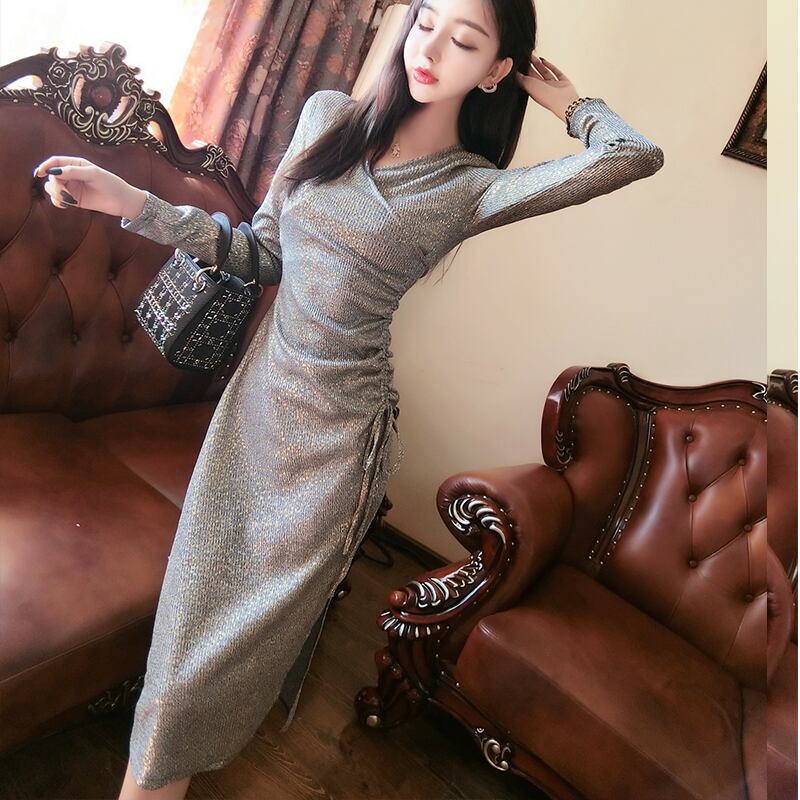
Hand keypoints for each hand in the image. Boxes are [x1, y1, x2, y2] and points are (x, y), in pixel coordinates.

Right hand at [31, 156, 145, 218]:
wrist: (122, 201)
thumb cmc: (110, 183)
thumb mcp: (93, 174)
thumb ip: (74, 172)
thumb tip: (54, 171)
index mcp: (76, 164)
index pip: (55, 162)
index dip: (45, 166)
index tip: (39, 173)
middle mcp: (72, 175)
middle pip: (52, 176)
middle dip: (55, 185)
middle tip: (65, 194)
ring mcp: (72, 187)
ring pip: (52, 187)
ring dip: (56, 194)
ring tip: (68, 200)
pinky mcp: (74, 200)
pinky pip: (58, 199)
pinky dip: (58, 202)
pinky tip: (65, 204)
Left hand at [515, 53, 579, 120]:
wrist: (563, 101)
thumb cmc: (546, 96)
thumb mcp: (528, 85)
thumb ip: (520, 78)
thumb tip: (513, 73)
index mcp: (534, 91)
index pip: (527, 79)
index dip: (523, 71)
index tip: (519, 62)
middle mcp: (543, 89)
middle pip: (535, 75)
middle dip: (530, 66)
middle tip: (526, 56)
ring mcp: (553, 85)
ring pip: (544, 72)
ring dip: (538, 64)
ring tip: (533, 56)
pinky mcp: (563, 82)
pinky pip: (555, 72)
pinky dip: (550, 65)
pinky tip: (544, 60)